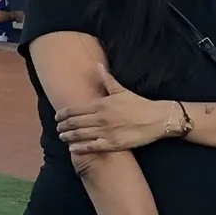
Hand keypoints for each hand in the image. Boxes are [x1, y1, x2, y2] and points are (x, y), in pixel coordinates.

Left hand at [56, 69, 181, 153]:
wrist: (158, 119)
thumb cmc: (139, 104)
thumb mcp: (121, 90)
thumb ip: (107, 79)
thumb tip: (97, 65)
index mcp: (101, 104)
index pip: (74, 110)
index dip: (62, 114)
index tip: (57, 117)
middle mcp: (100, 118)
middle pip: (74, 123)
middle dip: (62, 126)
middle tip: (58, 129)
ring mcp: (105, 131)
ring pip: (80, 135)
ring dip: (68, 136)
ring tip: (63, 137)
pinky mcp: (112, 144)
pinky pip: (91, 147)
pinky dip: (80, 148)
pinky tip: (72, 148)